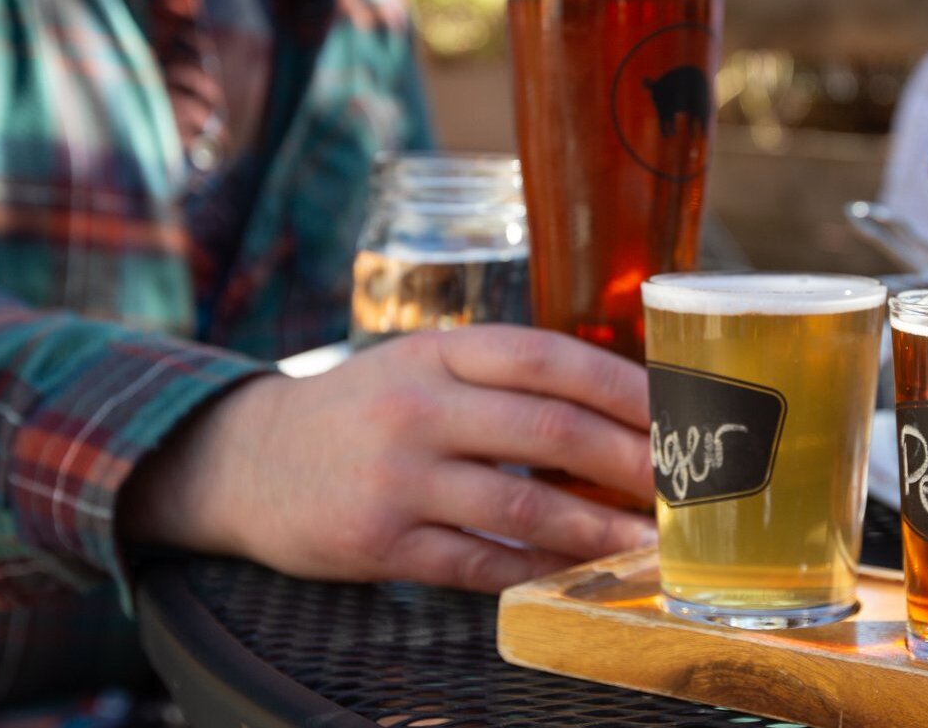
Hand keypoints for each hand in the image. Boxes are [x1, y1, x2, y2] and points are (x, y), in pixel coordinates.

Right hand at [122, 326, 656, 592]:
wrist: (246, 461)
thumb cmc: (364, 411)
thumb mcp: (423, 366)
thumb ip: (504, 379)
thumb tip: (620, 406)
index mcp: (438, 354)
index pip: (547, 359)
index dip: (621, 384)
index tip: (676, 410)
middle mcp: (418, 409)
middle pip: (548, 432)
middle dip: (629, 461)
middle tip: (681, 486)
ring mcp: (397, 479)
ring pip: (521, 507)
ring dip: (596, 528)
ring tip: (648, 541)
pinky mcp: (379, 543)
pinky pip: (477, 563)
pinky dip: (536, 571)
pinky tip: (578, 573)